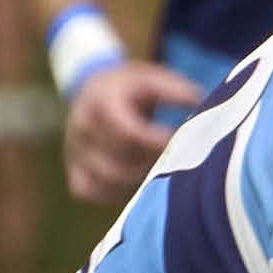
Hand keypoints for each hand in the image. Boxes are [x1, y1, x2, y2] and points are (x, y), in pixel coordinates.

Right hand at [62, 63, 197, 200]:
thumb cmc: (131, 87)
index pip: (128, 132)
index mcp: (100, 101)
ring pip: (106, 179)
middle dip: (151, 163)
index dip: (155, 142)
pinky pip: (90, 191)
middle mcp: (82, 127)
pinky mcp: (74, 171)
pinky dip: (114, 193)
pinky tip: (135, 183)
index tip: (176, 142)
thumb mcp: (151, 78)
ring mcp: (74, 151)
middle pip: (119, 159)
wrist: (93, 91)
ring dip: (137, 181)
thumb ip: (174, 90)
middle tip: (173, 159)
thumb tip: (199, 102)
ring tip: (158, 170)